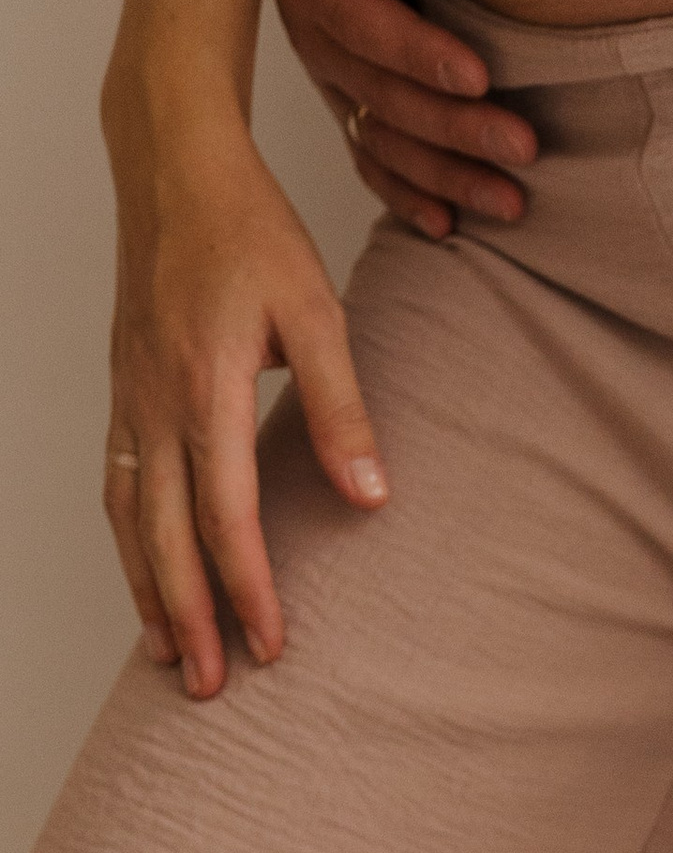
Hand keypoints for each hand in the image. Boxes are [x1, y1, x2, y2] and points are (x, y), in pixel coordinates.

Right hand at [101, 90, 387, 697]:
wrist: (174, 164)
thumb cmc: (251, 231)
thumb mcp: (317, 310)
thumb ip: (344, 407)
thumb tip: (373, 497)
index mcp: (205, 387)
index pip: (227, 516)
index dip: (250, 589)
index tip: (274, 647)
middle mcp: (155, 402)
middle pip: (167, 536)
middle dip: (191, 618)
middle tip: (212, 688)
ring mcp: (131, 398)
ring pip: (131, 517)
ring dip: (149, 592)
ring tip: (171, 656)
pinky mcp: (124, 390)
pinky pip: (119, 484)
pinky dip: (129, 542)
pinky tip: (145, 577)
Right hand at [269, 0, 539, 240]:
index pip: (361, 21)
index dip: (415, 52)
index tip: (477, 76)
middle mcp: (315, 34)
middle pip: (382, 95)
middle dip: (454, 129)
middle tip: (524, 146)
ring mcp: (336, 76)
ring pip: (386, 141)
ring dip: (448, 178)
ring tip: (513, 203)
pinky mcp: (357, 100)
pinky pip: (377, 161)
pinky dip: (410, 197)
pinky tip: (449, 227)